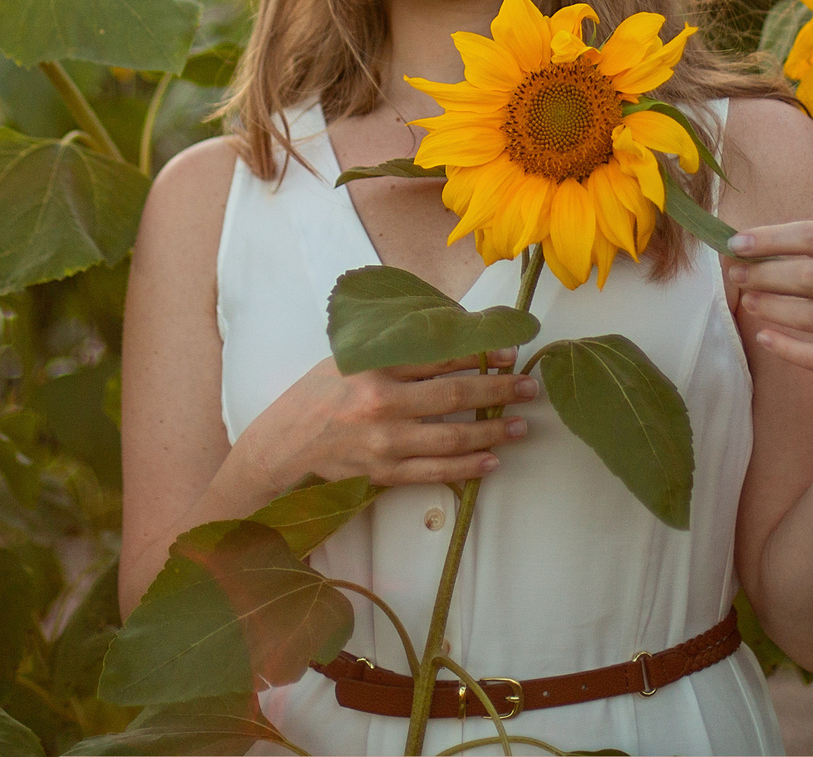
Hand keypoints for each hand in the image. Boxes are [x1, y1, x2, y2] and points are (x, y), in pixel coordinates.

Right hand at [241, 352, 535, 492]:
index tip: (509, 354)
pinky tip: (491, 462)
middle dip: (499, 389)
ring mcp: (383, 442)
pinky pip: (434, 471)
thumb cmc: (319, 394)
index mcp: (374, 364)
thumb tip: (452, 338)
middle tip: (529, 388)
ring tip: (520, 427)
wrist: (284, 445)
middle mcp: (381, 402)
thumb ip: (395, 351)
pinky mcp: (383, 473)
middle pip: (455, 393)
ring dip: (492, 431)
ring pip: (452, 436)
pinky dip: (467, 468)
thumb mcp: (350, 358)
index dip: (481, 353)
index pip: (439, 355)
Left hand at [724, 221, 812, 399]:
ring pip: (811, 317)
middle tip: (737, 275)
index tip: (735, 244)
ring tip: (748, 302)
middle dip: (765, 274)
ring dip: (770, 308)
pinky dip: (786, 347)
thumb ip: (811, 253)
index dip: (770, 238)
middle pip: (810, 276)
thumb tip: (745, 246)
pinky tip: (764, 337)